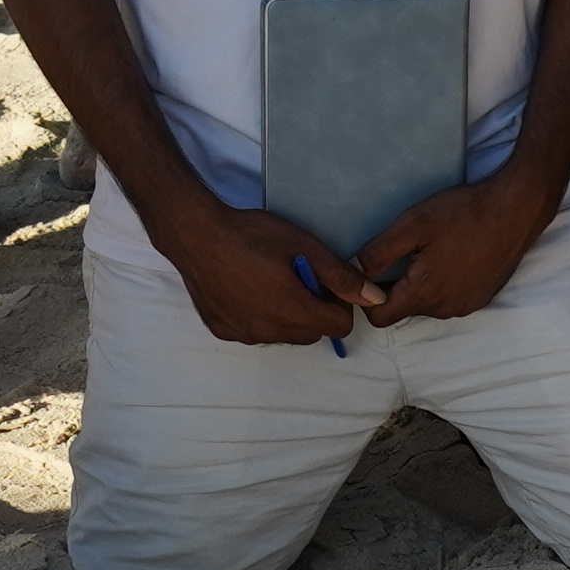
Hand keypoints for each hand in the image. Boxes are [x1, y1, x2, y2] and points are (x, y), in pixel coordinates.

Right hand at [145, 193, 363, 346]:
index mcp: (294, 312)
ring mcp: (244, 334)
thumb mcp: (303, 246)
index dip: (340, 303)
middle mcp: (270, 332)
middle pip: (313, 334)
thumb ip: (340, 275)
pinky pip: (254, 331)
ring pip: (283, 334)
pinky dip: (258, 316)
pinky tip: (246, 288)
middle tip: (300, 277)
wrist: (195, 234)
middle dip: (316, 310)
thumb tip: (374, 298)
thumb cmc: (251, 235)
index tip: (325, 281)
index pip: (339, 326)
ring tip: (272, 280)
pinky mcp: (224, 330)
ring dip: (288, 315)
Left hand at [348, 162, 556, 330]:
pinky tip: (452, 255)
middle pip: (404, 310)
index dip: (367, 297)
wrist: (516, 210)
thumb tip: (355, 271)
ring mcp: (466, 306)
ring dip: (422, 285)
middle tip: (403, 253)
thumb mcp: (413, 225)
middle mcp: (445, 309)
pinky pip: (451, 299)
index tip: (373, 272)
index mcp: (423, 294)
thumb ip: (379, 252)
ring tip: (430, 251)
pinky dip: (444, 283)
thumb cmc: (463, 213)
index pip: (379, 318)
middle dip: (396, 287)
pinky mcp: (482, 298)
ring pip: (428, 305)